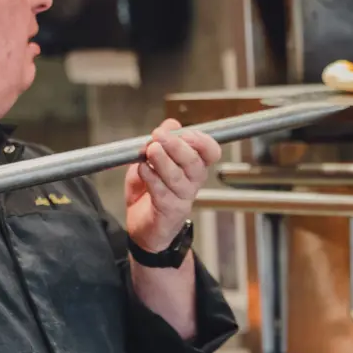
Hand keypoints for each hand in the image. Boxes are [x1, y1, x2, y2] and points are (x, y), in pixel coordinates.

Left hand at [125, 120, 220, 253]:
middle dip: (176, 146)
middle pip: (193, 162)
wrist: (143, 228)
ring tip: (150, 150)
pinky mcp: (169, 211)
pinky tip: (142, 170)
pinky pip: (161, 192)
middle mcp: (193, 182)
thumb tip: (171, 124)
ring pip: (177, 177)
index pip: (211, 151)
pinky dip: (150, 178)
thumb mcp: (152, 160)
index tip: (185, 132)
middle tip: (158, 136)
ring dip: (162, 161)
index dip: (201, 141)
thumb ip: (161, 141)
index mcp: (194, 166)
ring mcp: (183, 198)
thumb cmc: (150, 192)